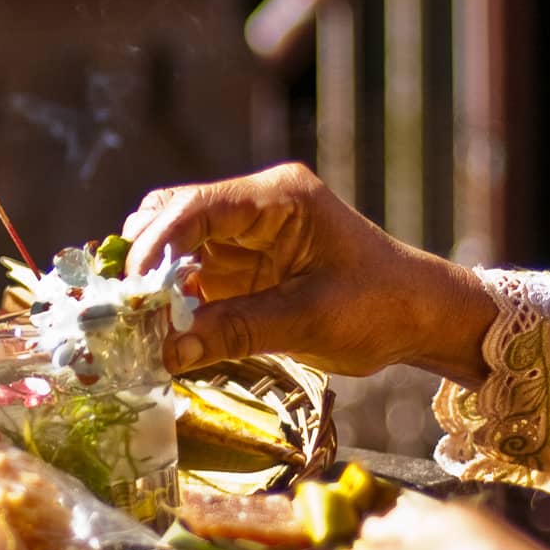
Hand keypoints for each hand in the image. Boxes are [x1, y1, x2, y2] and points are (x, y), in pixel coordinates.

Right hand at [121, 162, 494, 383]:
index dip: (156, 243)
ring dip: (153, 285)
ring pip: (172, 246)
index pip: (197, 205)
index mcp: (278, 198)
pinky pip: (189, 278)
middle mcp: (253, 207)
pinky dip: (170, 303)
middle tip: (128, 311)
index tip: (131, 288)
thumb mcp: (310, 320)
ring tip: (140, 327)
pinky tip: (159, 333)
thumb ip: (237, 330)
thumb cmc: (381, 306)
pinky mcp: (240, 268)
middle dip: (145, 261)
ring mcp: (243, 237)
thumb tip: (167, 351)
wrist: (420, 317)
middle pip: (172, 216)